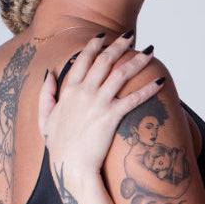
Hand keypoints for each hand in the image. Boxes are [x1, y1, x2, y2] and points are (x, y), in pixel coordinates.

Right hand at [38, 33, 164, 176]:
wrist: (70, 168)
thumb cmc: (59, 147)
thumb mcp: (44, 119)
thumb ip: (46, 94)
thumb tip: (49, 74)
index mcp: (68, 90)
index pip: (82, 59)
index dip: (94, 45)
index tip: (104, 35)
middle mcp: (84, 92)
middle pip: (104, 60)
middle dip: (119, 44)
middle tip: (130, 35)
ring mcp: (98, 103)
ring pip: (121, 74)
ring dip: (137, 60)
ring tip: (150, 51)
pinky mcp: (111, 117)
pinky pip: (133, 99)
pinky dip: (148, 89)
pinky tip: (160, 82)